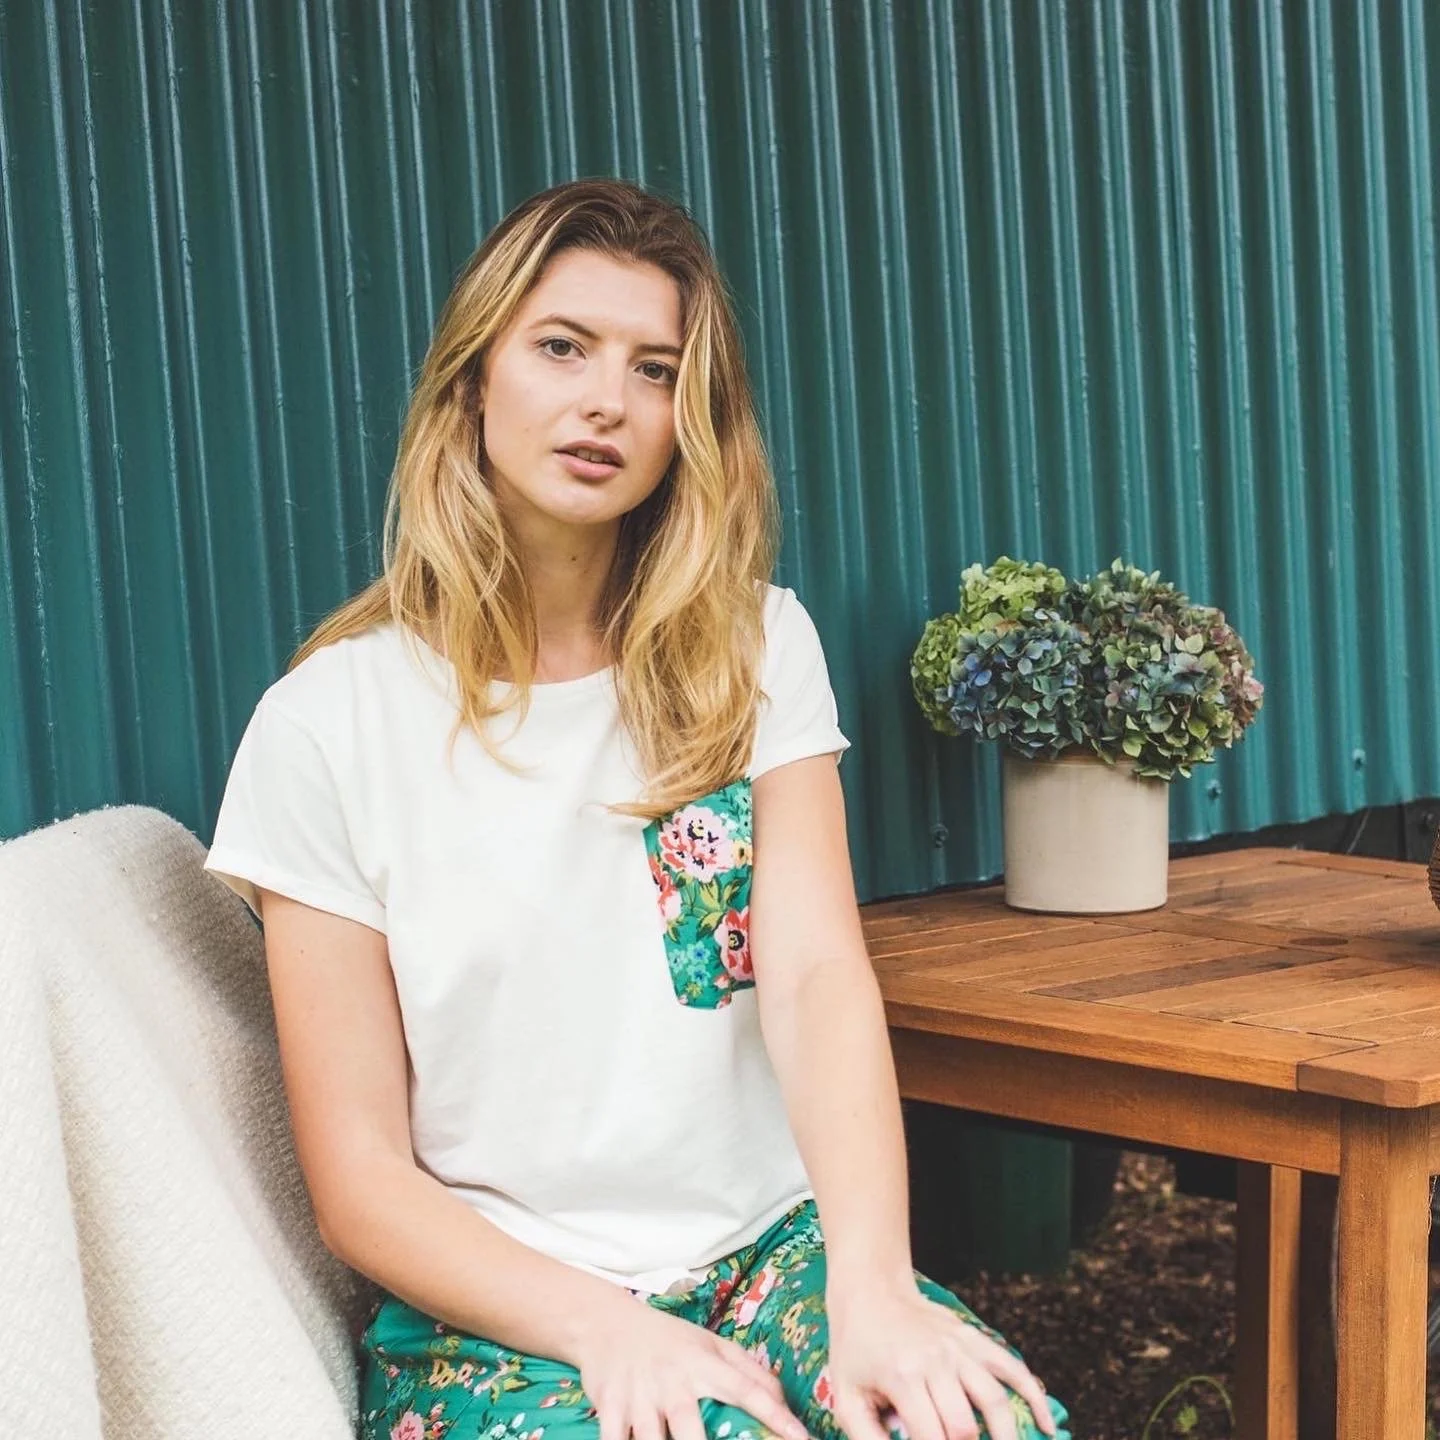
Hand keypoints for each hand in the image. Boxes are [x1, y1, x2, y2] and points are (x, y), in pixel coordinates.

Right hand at [574, 1298, 809, 1439]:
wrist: (607, 1323)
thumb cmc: (669, 1340)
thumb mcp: (709, 1344)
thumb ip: (747, 1369)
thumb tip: (783, 1398)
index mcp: (702, 1363)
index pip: (745, 1389)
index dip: (774, 1414)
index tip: (801, 1438)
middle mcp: (672, 1379)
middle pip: (688, 1424)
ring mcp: (639, 1394)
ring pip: (650, 1437)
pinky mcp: (610, 1405)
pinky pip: (614, 1438)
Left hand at [826, 1280, 1056, 1439]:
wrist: (870, 1290)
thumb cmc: (855, 1349)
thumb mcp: (846, 1396)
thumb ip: (867, 1438)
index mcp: (903, 1377)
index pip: (932, 1437)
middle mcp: (937, 1361)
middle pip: (965, 1427)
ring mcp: (960, 1348)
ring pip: (995, 1401)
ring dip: (1008, 1437)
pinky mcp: (974, 1340)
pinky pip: (1012, 1368)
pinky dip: (1034, 1396)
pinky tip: (1046, 1426)